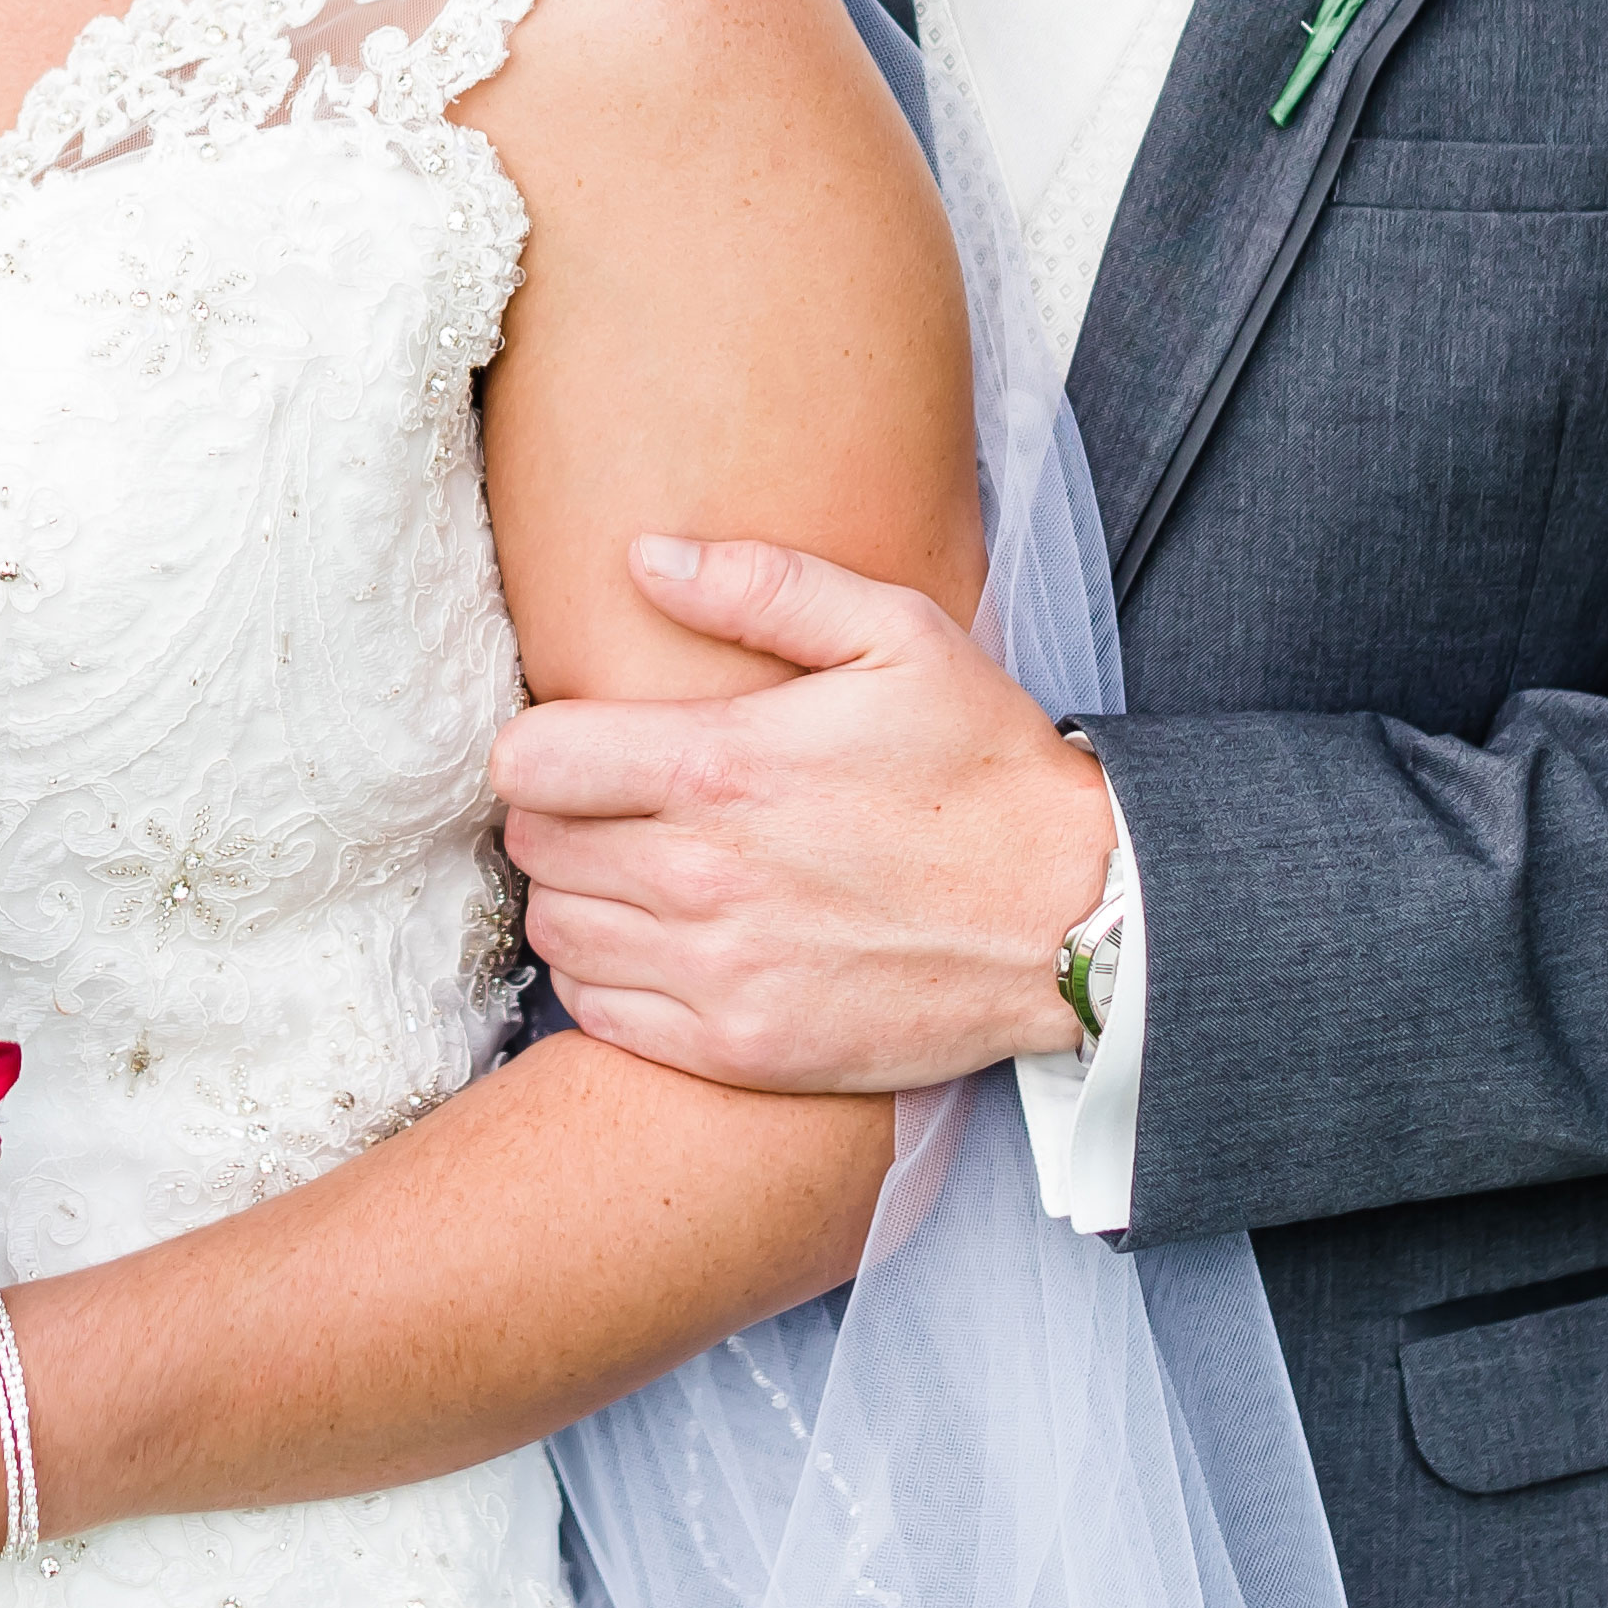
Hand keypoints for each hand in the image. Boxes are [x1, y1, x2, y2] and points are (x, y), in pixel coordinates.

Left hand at [492, 534, 1121, 1093]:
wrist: (1077, 917)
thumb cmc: (984, 767)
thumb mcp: (898, 634)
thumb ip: (762, 584)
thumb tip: (643, 557)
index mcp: (722, 767)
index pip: (530, 762)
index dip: (539, 746)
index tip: (581, 745)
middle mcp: (703, 877)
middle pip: (534, 847)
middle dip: (558, 816)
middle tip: (616, 805)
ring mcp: (719, 974)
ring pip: (556, 931)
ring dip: (577, 896)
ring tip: (637, 871)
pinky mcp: (741, 1050)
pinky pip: (599, 1014)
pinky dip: (607, 977)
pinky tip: (661, 944)